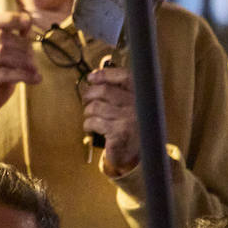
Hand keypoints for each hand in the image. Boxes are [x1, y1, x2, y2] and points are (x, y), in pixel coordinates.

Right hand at [0, 12, 39, 131]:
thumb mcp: (5, 61)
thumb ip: (13, 44)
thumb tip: (28, 24)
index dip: (9, 18)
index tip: (28, 22)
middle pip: (0, 36)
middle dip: (23, 46)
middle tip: (36, 60)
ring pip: (0, 52)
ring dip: (24, 60)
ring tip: (37, 71)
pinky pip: (0, 73)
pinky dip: (21, 75)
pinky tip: (35, 80)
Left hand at [83, 62, 139, 176]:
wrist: (136, 154)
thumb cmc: (129, 127)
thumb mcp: (129, 106)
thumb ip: (118, 90)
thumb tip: (94, 75)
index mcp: (142, 96)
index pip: (124, 76)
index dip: (105, 74)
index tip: (92, 77)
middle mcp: (138, 106)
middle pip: (104, 91)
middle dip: (89, 94)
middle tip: (85, 100)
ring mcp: (129, 120)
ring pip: (96, 106)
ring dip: (87, 111)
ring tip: (90, 116)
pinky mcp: (119, 133)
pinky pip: (93, 122)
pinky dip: (87, 124)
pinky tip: (90, 127)